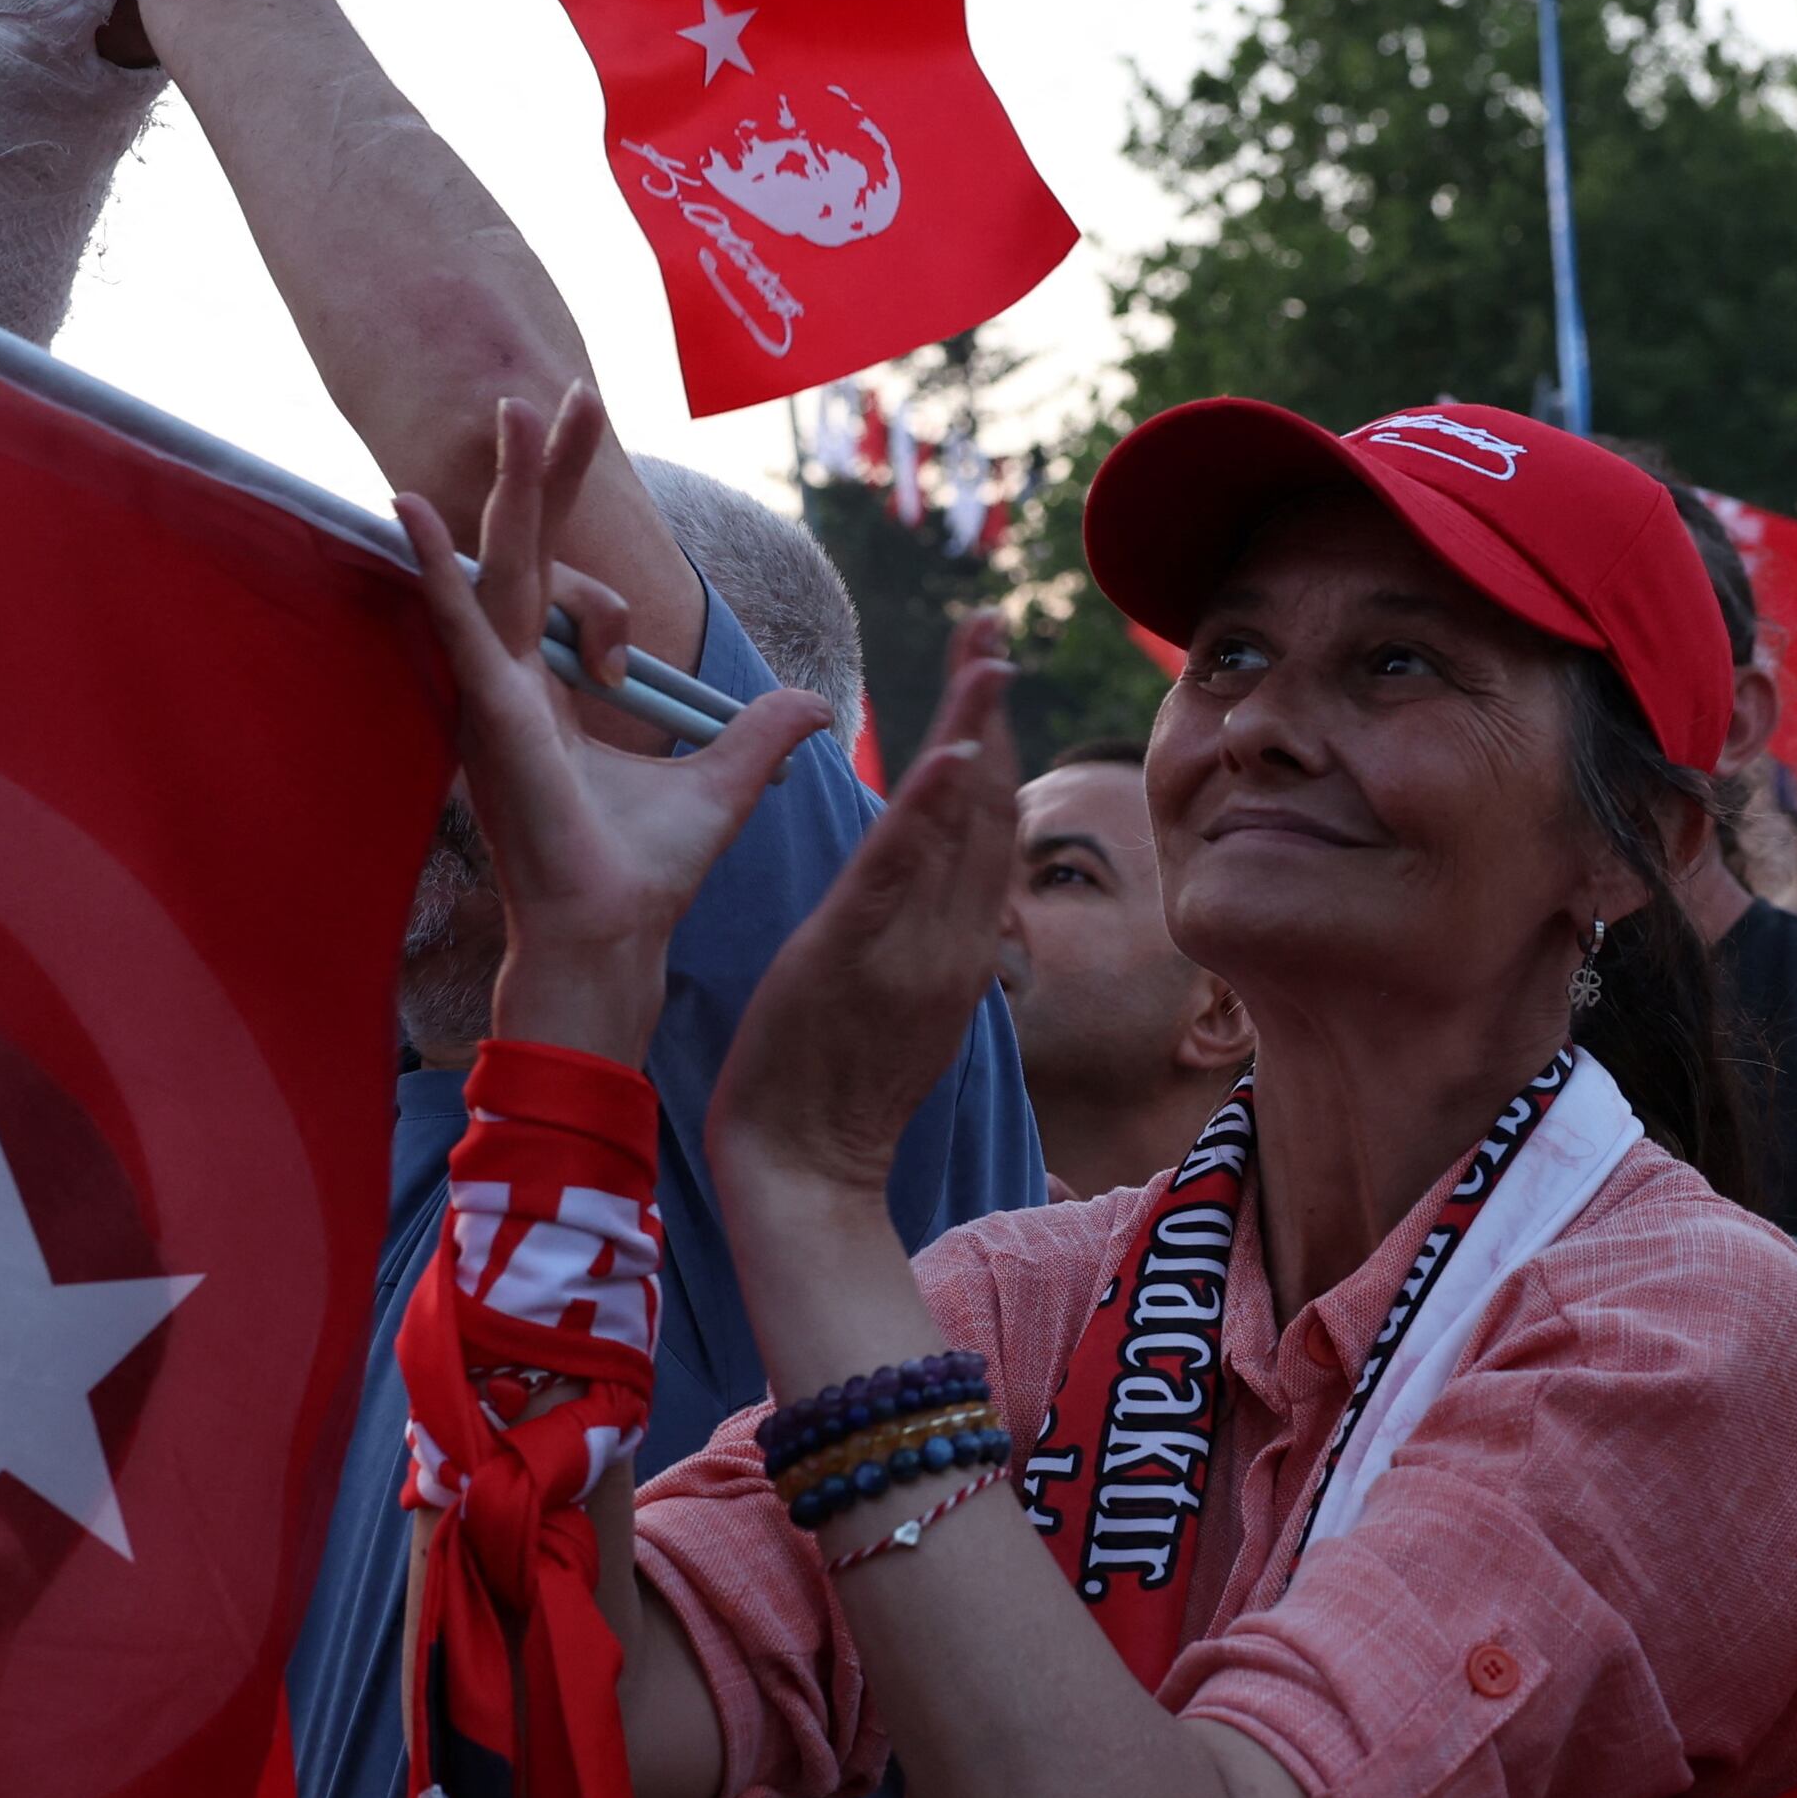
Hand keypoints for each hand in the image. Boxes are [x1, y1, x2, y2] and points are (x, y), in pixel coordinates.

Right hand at [403, 387, 825, 1062]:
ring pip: (501, 565)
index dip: (575, 499)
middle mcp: (512, 679)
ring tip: (517, 408)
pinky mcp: (490, 715)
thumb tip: (813, 705)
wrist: (614, 934)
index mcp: (550, 687)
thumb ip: (761, 735)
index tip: (592, 423)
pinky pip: (460, 625)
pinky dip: (437, 565)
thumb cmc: (644, 872)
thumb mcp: (724, 783)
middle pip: (527, 548)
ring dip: (510, 487)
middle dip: (546, 468)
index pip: (560, 573)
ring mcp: (494, 693)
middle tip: (565, 389)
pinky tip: (414, 505)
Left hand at [707, 645, 1022, 1208]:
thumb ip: (923, 937)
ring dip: (971, 732)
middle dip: (988, 710)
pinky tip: (947, 751)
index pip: (986, 828)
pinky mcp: (857, 962)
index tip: (989, 667)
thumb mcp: (898, 1003)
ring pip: (957, 830)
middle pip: (986, 809)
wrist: (804, 1173)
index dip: (992, 742)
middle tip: (989, 624)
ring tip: (982, 654)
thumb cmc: (835, 1093)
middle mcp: (954, 944)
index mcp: (961, 948)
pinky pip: (897, 877)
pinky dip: (927, 812)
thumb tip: (929, 880)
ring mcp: (914, 953)